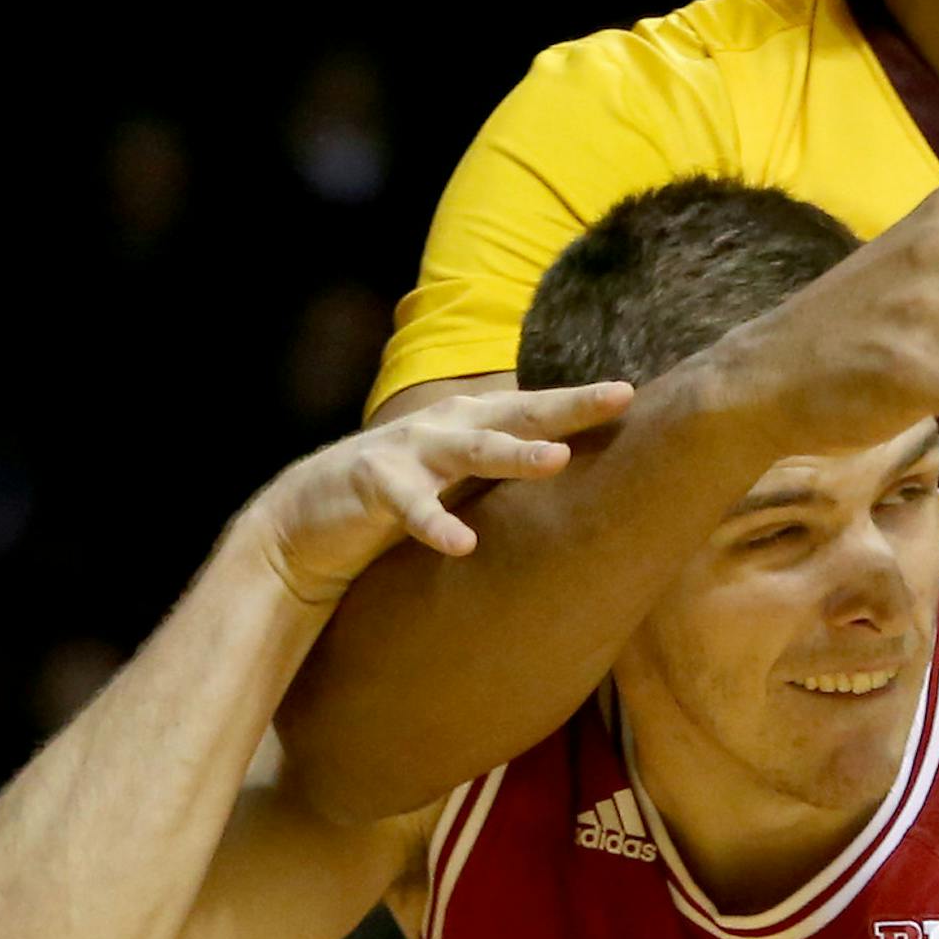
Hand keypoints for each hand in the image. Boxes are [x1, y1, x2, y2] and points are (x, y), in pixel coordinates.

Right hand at [247, 379, 635, 605]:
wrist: (306, 522)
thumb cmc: (397, 500)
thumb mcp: (456, 479)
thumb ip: (501, 468)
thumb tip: (571, 473)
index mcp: (467, 423)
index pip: (533, 410)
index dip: (580, 401)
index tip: (631, 393)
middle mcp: (443, 427)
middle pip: (515, 414)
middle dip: (568, 405)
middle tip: (618, 396)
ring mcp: (408, 452)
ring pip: (470, 451)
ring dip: (514, 455)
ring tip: (556, 461)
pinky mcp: (374, 486)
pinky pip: (411, 508)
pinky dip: (436, 525)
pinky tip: (463, 545)